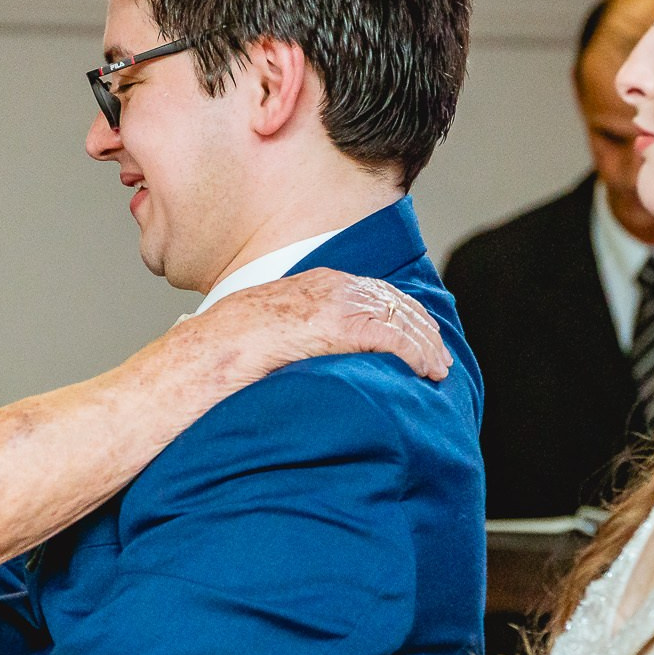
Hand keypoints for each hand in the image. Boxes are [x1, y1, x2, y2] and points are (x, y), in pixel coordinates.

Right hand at [206, 268, 452, 382]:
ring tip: (439, 369)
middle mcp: (333, 286)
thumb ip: (299, 330)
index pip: (374, 292)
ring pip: (400, 320)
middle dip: (422, 329)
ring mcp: (338, 304)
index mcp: (319, 283)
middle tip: (439, 356)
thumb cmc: (232, 347)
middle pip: (394, 303)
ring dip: (425, 346)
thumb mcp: (272, 328)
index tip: (419, 333)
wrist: (214, 347)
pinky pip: (392, 339)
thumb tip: (307, 350)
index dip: (402, 313)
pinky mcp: (341, 327)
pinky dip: (415, 355)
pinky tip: (426, 371)